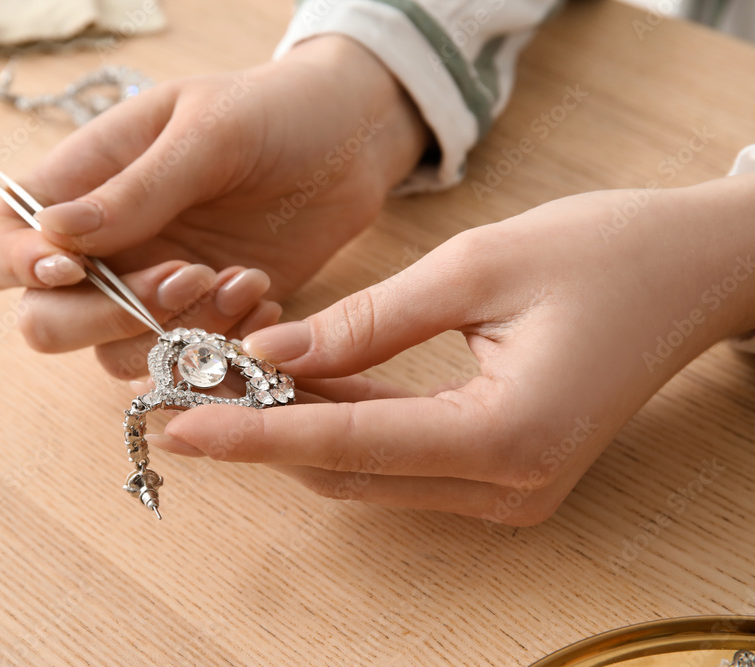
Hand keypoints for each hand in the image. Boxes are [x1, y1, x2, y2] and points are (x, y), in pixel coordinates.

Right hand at [0, 35, 426, 376]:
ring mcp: (151, 290)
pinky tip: (263, 294)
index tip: (72, 268)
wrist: (349, 143)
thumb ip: (135, 188)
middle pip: (47, 322)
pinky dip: (221, 346)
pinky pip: (186, 363)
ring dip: (178, 332)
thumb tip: (52, 233)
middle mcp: (105, 249)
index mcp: (81, 185)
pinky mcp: (203, 320)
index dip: (15, 269)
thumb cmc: (272, 112)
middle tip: (187, 276)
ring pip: (118, 355)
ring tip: (242, 278)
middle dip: (108, 317)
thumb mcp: (206, 132)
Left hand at [150, 175, 754, 524]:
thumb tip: (275, 352)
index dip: (256, 435)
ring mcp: (507, 488)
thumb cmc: (604, 254)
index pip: (347, 444)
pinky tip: (297, 382)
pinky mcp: (502, 470)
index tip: (183, 423)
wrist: (694, 273)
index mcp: (504, 437)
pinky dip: (344, 422)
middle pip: (349, 469)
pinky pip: (400, 456)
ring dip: (298, 425)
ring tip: (230, 376)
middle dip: (264, 429)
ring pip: (369, 469)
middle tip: (191, 383)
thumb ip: (369, 322)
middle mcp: (505, 486)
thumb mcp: (476, 267)